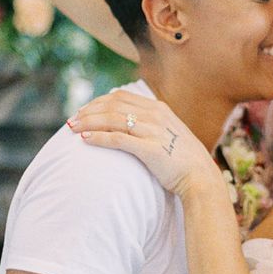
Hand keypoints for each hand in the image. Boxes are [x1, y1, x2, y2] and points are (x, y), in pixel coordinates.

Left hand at [68, 91, 221, 197]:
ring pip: (112, 119)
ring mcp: (153, 130)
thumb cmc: (182, 159)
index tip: (84, 110)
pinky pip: (118, 138)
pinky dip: (99, 137)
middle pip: (113, 105)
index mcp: (158, 108)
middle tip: (72, 120)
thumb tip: (128, 125)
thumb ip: (151, 124)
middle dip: (89, 110)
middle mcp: (155, 115)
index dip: (98, 101)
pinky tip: (85, 140)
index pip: (120, 96)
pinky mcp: (150, 148)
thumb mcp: (168, 133)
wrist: (200, 177)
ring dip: (88, 122)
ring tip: (72, 128)